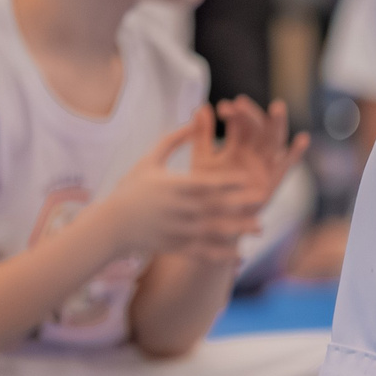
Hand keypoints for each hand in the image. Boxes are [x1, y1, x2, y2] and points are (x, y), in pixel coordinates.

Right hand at [102, 110, 260, 257]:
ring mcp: (178, 230)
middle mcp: (178, 209)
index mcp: (173, 187)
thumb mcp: (149, 161)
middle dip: (240, 204)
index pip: (205, 183)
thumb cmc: (132, 188)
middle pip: (214, 207)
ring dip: (238, 230)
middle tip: (264, 198)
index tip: (249, 177)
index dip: (228, 181)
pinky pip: (203, 253)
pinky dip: (223, 256)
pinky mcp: (176, 247)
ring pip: (213, 231)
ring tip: (259, 228)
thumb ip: (172, 140)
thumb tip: (195, 119)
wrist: (111, 225)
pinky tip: (240, 256)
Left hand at [198, 96, 309, 212]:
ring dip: (277, 124)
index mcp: (237, 148)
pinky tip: (302, 139)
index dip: (235, 113)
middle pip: (258, 128)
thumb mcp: (202, 160)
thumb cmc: (206, 192)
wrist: (212, 221)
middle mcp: (253, 154)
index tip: (224, 107)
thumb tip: (201, 108)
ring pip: (273, 141)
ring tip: (277, 107)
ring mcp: (264, 166)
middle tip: (241, 103)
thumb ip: (201, 136)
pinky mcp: (272, 181)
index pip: (240, 124)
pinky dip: (295, 153)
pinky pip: (286, 166)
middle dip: (251, 115)